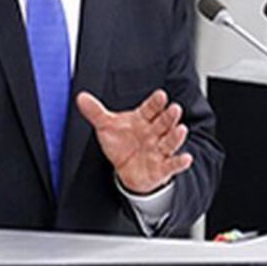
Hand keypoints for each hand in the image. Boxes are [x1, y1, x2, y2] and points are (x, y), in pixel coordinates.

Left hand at [76, 89, 193, 194]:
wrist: (127, 169)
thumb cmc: (121, 144)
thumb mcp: (107, 127)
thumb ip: (95, 112)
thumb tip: (81, 97)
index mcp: (143, 119)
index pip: (151, 108)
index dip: (156, 103)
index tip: (160, 95)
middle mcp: (154, 132)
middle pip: (163, 122)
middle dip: (169, 116)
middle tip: (174, 108)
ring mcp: (159, 150)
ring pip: (170, 141)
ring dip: (176, 136)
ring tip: (180, 129)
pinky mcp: (162, 167)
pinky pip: (172, 164)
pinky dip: (179, 162)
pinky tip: (185, 158)